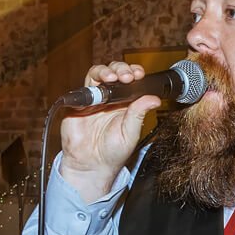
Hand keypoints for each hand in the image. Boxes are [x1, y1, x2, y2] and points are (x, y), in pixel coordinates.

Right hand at [59, 61, 160, 202]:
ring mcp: (94, 100)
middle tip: (127, 76)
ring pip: (97, 74)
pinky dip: (90, 83)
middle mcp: (110, 99)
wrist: (90, 166)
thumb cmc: (112, 154)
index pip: (131, 80)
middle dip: (121, 69)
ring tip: (112, 77)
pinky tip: (98, 88)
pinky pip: (83, 88)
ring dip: (105, 71)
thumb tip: (155, 99)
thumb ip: (139, 114)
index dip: (134, 73)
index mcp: (125, 104)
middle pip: (114, 72)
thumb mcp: (130, 134)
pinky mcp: (79, 104)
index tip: (139, 74)